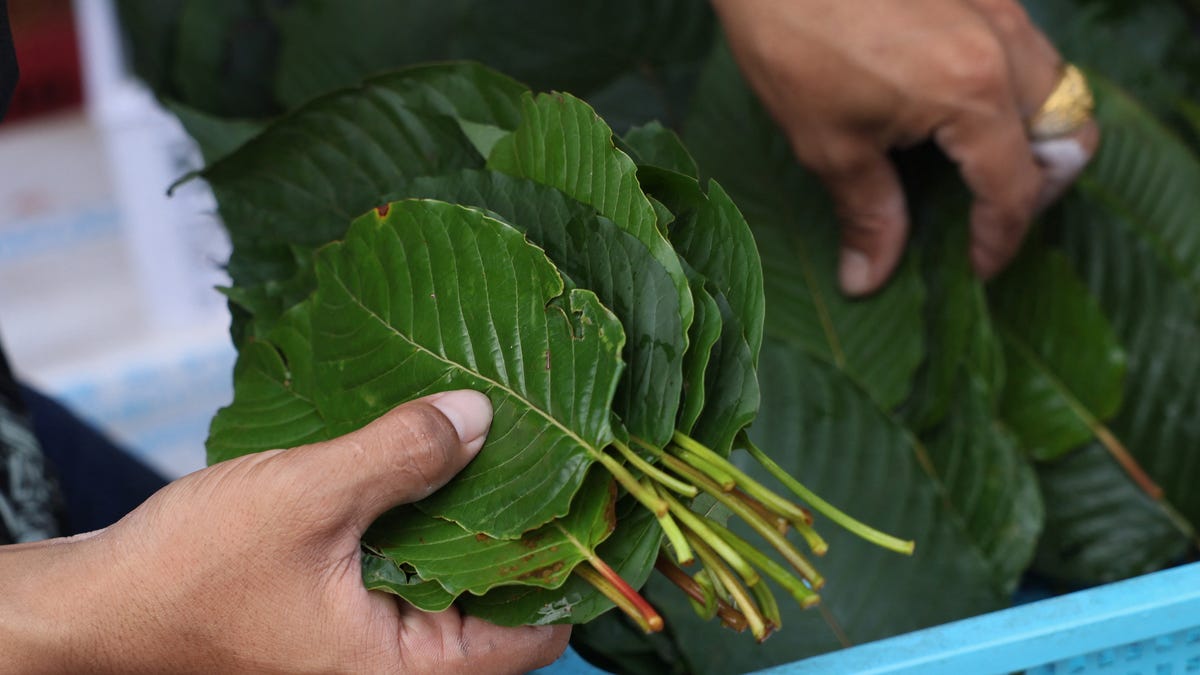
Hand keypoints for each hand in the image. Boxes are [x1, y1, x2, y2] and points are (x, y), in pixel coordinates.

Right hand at [0, 391, 569, 673]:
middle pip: (503, 603)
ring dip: (474, 517)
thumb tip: (485, 416)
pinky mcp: (349, 613)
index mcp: (404, 669)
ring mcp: (373, 643)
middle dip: (524, 529)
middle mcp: (398, 667)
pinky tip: (430, 463)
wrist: (101, 606)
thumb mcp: (306, 497)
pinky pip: (416, 569)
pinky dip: (430, 520)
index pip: (532, 634)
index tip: (588, 491)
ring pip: (459, 581)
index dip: (568, 565)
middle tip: (544, 448)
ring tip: (493, 442)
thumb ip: (401, 454)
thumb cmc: (190, 571)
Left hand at [712, 0, 1099, 294]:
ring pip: (1058, 84)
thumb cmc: (794, 40)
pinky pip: (1024, 49)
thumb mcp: (828, 143)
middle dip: (1043, 184)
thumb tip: (868, 278)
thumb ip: (867, 214)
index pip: (1016, 188)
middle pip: (1072, 131)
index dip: (1000, 240)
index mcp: (974, 93)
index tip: (980, 268)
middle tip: (992, 213)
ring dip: (1034, 134)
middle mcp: (1006, 46)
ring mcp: (999, 8)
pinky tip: (957, 108)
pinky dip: (1011, 90)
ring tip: (978, 165)